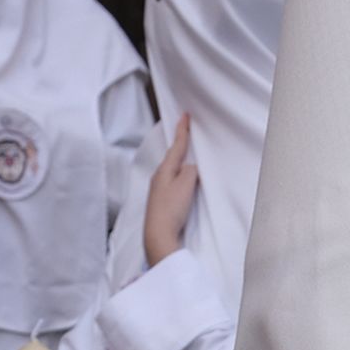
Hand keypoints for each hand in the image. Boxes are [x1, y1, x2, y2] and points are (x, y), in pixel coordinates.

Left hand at [144, 113, 197, 266]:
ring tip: (185, 154)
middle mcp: (159, 177)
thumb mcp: (186, 184)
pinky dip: (178, 176)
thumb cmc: (171, 209)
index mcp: (165, 169)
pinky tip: (181, 181)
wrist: (158, 235)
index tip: (184, 115)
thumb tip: (190, 169)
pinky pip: (172, 182)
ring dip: (179, 161)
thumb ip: (191, 171)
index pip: (177, 146)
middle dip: (179, 145)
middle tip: (184, 131)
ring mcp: (158, 190)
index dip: (182, 130)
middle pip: (172, 157)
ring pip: (171, 170)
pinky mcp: (161, 203)